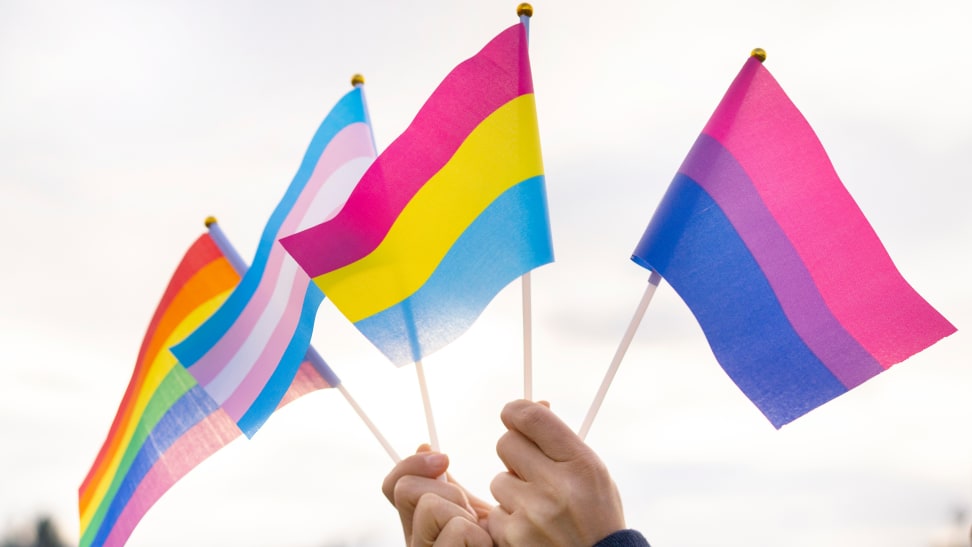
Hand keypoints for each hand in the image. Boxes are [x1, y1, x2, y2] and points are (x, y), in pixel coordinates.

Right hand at [382, 445, 492, 545]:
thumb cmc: (499, 544)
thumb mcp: (472, 512)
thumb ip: (448, 486)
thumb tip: (424, 447)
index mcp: (419, 527)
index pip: (393, 485)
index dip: (412, 465)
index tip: (444, 459)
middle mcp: (414, 543)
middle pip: (406, 488)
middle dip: (447, 490)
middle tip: (472, 515)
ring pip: (430, 505)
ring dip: (465, 515)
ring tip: (482, 538)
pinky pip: (457, 530)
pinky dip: (478, 536)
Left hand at [488, 400, 625, 546]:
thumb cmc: (596, 517)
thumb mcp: (593, 475)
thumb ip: (562, 442)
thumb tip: (531, 404)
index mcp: (581, 465)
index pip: (533, 418)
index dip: (515, 411)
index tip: (512, 414)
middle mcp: (556, 487)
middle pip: (506, 443)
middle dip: (515, 454)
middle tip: (530, 469)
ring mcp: (532, 514)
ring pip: (498, 480)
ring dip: (512, 491)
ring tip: (538, 509)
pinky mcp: (512, 538)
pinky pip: (495, 513)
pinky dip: (508, 520)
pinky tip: (531, 530)